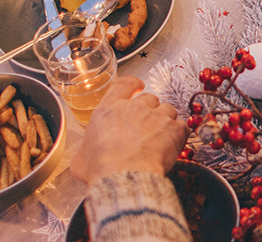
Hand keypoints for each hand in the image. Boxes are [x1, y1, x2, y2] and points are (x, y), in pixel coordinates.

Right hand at [71, 76, 185, 186]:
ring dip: (165, 120)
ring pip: (167, 109)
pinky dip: (179, 133)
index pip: (124, 84)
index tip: (138, 86)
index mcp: (110, 109)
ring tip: (159, 137)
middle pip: (149, 99)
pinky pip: (182, 125)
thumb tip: (86, 151)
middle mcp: (135, 108)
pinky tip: (172, 144)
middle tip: (146, 127)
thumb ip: (86, 145)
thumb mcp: (80, 155)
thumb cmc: (100, 168)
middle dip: (149, 110)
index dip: (133, 84)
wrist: (125, 178)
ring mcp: (157, 116)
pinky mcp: (174, 129)